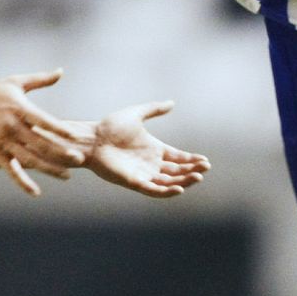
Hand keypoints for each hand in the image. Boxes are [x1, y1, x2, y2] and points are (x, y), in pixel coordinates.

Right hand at [0, 70, 88, 195]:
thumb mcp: (15, 82)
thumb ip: (40, 79)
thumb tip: (61, 71)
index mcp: (20, 109)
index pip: (44, 121)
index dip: (60, 129)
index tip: (76, 137)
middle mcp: (13, 127)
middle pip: (41, 143)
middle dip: (62, 152)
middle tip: (80, 159)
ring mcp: (4, 142)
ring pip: (31, 159)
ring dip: (50, 169)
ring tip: (68, 176)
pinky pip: (11, 171)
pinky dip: (23, 182)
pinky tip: (36, 192)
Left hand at [84, 101, 209, 197]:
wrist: (91, 138)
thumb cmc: (110, 126)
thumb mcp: (136, 114)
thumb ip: (154, 109)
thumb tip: (172, 103)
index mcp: (155, 149)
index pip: (179, 158)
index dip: (192, 160)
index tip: (205, 161)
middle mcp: (151, 164)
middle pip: (177, 172)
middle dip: (192, 171)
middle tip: (204, 168)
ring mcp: (144, 174)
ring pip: (169, 183)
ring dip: (184, 182)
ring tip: (197, 177)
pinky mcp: (134, 182)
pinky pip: (154, 190)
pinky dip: (167, 192)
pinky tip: (179, 189)